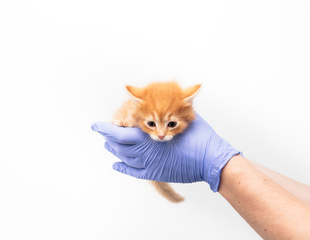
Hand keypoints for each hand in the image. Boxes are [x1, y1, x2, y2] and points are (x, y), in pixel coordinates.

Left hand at [91, 113, 239, 191]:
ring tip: (107, 145)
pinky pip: (134, 172)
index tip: (97, 125)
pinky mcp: (155, 174)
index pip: (120, 132)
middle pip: (119, 145)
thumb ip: (174, 106)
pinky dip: (123, 168)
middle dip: (108, 138)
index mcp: (149, 135)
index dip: (106, 129)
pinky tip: (116, 164)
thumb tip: (173, 94)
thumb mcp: (187, 115)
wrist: (212, 161)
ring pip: (125, 158)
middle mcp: (144, 150)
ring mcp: (149, 164)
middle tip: (101, 132)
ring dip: (114, 150)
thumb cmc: (201, 137)